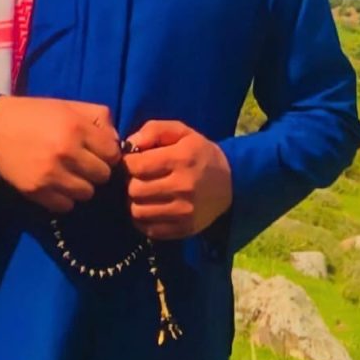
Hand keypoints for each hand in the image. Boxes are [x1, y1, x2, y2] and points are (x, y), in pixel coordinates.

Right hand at [0, 97, 120, 213]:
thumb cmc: (37, 114)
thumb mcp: (70, 107)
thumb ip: (99, 119)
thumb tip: (117, 143)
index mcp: (76, 128)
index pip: (113, 154)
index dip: (108, 153)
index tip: (98, 152)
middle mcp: (66, 152)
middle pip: (103, 176)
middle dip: (97, 170)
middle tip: (84, 164)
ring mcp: (50, 174)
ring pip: (87, 193)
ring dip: (82, 186)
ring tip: (70, 175)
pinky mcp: (36, 190)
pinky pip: (66, 205)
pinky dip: (64, 198)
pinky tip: (57, 184)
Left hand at [122, 120, 231, 240]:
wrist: (231, 183)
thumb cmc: (199, 153)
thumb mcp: (181, 131)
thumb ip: (153, 130)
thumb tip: (128, 145)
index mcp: (181, 159)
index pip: (136, 166)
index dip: (129, 163)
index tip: (134, 162)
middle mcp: (182, 187)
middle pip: (134, 190)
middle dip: (131, 182)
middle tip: (139, 178)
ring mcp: (184, 211)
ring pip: (137, 211)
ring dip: (135, 202)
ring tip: (144, 194)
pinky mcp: (184, 229)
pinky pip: (149, 229)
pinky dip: (144, 219)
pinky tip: (151, 208)